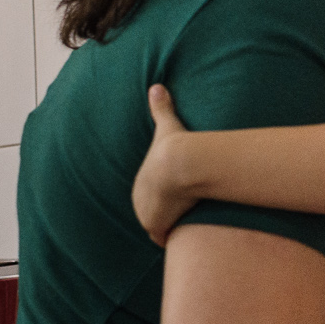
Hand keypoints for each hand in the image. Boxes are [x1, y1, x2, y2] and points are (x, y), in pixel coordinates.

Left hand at [134, 85, 198, 247]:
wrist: (181, 164)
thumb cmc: (174, 146)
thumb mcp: (166, 124)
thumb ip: (161, 107)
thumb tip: (157, 86)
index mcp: (139, 183)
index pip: (149, 196)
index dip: (164, 197)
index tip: (177, 196)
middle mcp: (137, 202)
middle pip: (153, 213)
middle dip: (165, 213)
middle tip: (184, 209)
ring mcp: (146, 216)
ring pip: (159, 226)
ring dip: (170, 226)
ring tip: (186, 221)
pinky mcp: (157, 227)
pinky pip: (163, 237)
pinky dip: (173, 235)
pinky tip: (186, 230)